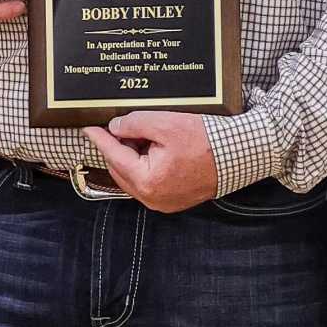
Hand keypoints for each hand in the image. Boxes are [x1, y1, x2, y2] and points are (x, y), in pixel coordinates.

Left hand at [82, 110, 219, 212]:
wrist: (238, 154)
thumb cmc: (206, 140)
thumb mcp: (165, 123)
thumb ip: (134, 124)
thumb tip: (116, 127)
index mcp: (148, 182)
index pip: (115, 156)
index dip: (100, 139)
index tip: (88, 128)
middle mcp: (153, 199)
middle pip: (122, 169)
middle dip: (117, 147)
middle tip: (116, 126)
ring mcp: (164, 202)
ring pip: (135, 177)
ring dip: (131, 156)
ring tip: (137, 134)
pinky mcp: (174, 199)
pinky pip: (149, 182)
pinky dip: (145, 165)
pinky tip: (151, 147)